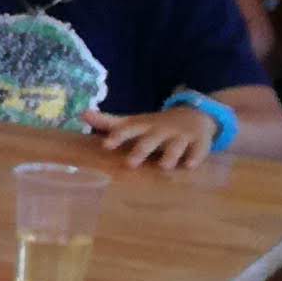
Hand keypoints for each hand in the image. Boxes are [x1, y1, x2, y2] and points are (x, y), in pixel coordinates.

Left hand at [88, 105, 216, 171]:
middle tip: (130, 163)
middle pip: (151, 139)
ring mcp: (181, 135)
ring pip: (176, 145)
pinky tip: (189, 166)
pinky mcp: (199, 141)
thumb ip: (109, 122)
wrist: (195, 115)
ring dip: (170, 155)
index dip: (118, 136)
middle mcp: (162, 130)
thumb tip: (82, 114)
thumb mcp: (134, 122)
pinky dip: (195, 157)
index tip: (106, 145)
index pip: (129, 129)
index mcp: (144, 126)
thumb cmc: (155, 125)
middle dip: (141, 150)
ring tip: (163, 166)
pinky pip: (199, 149)